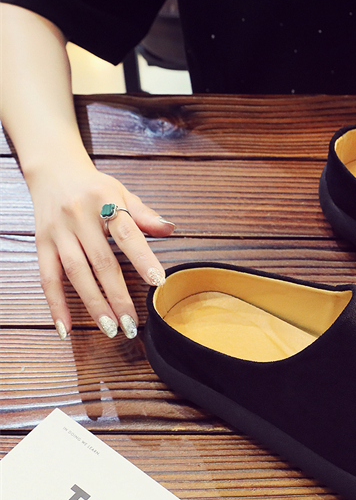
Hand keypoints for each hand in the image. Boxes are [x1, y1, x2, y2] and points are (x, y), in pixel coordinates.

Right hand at [27, 160, 174, 339]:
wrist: (53, 171)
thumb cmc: (95, 187)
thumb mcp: (123, 192)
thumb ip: (145, 215)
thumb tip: (170, 230)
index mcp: (104, 201)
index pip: (128, 234)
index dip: (143, 259)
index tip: (158, 282)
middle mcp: (78, 217)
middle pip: (101, 262)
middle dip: (118, 296)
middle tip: (132, 324)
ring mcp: (58, 232)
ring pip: (76, 273)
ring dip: (93, 304)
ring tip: (110, 328)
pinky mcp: (41, 243)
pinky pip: (47, 277)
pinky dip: (56, 304)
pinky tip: (67, 327)